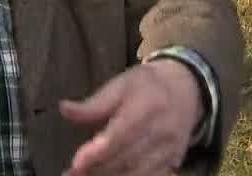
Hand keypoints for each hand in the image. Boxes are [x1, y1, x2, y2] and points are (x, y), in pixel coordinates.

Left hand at [59, 59, 201, 175]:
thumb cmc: (147, 84)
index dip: (97, 152)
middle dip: (96, 170)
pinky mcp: (173, 163)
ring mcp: (169, 151)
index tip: (76, 162)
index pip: (120, 135)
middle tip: (69, 174)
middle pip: (125, 159)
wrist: (187, 89)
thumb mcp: (120, 84)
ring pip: (137, 173)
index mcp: (146, 108)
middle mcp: (161, 133)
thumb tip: (64, 109)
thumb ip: (93, 104)